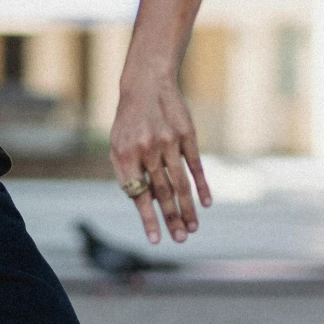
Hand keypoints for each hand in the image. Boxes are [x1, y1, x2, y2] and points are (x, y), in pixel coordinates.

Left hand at [109, 73, 210, 244]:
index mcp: (126, 155)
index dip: (148, 219)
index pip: (139, 195)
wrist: (147, 83)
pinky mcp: (187, 135)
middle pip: (162, 192)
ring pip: (180, 183)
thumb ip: (125, 174)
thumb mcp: (117, 144)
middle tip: (181, 240)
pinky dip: (201, 185)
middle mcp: (147, 150)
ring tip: (193, 228)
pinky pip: (195, 165)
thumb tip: (139, 203)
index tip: (157, 240)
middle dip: (172, 219)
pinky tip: (206, 203)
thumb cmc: (129, 120)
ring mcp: (169, 142)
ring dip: (188, 208)